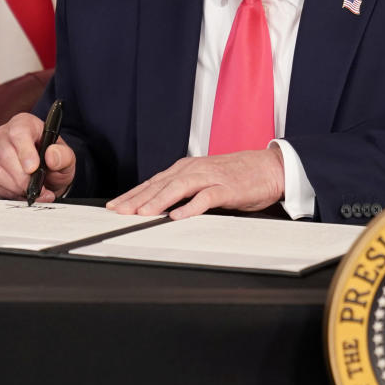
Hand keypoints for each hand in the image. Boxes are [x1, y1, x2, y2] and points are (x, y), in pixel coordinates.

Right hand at [0, 112, 75, 202]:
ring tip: (35, 191)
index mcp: (24, 124)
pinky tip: (24, 192)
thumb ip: (63, 156)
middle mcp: (4, 135)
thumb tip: (51, 156)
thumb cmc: (55, 160)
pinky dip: (12, 192)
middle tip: (39, 188)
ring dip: (18, 187)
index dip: (25, 151)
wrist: (48, 175)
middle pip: (6, 154)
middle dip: (23, 177)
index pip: (18, 132)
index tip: (33, 168)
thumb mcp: (67, 157)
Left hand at [107, 148, 284, 218]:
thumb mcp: (206, 180)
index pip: (154, 182)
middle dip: (137, 198)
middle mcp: (195, 169)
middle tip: (118, 212)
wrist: (270, 168)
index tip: (115, 206)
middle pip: (161, 184)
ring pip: (179, 188)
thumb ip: (185, 190)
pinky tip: (178, 216)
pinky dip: (191, 206)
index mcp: (187, 168)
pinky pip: (206, 197)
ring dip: (159, 201)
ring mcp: (211, 177)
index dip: (133, 194)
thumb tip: (160, 207)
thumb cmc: (238, 176)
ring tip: (141, 214)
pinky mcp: (227, 188)